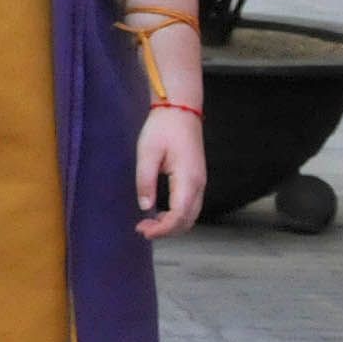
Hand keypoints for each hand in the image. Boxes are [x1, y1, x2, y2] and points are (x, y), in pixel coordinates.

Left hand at [136, 105, 205, 238]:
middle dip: (166, 230)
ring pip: (191, 215)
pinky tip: (160, 214)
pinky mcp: (196, 179)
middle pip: (188, 220)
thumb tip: (145, 206)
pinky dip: (177, 216)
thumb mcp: (147, 153)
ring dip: (172, 225)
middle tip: (142, 229)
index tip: (143, 231)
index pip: (179, 216)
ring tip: (148, 224)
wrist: (180, 110)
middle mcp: (199, 184)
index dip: (162, 229)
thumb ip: (145, 181)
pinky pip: (190, 206)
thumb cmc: (162, 128)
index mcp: (188, 179)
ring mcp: (200, 182)